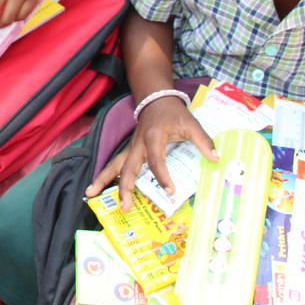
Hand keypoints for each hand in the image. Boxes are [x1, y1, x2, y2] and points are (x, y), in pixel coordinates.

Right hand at [84, 96, 217, 208]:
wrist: (156, 98)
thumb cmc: (173, 112)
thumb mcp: (190, 124)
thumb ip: (203, 141)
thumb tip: (216, 159)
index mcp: (153, 138)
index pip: (156, 160)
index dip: (163, 176)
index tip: (170, 190)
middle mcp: (138, 145)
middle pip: (126, 167)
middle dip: (124, 187)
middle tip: (124, 206)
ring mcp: (131, 147)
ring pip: (115, 165)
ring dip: (102, 180)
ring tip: (89, 194)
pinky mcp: (130, 149)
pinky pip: (117, 164)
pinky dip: (107, 175)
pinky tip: (99, 187)